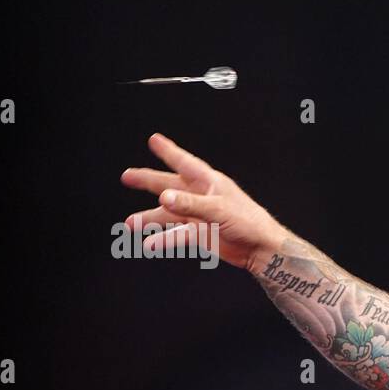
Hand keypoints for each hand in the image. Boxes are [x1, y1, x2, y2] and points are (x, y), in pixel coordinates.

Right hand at [120, 133, 290, 271]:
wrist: (261, 249)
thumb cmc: (249, 223)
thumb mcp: (218, 209)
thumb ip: (190, 203)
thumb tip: (164, 197)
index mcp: (209, 183)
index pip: (185, 162)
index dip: (169, 151)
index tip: (154, 140)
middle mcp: (201, 196)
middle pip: (169, 185)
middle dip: (148, 181)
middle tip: (127, 176)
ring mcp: (199, 216)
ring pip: (168, 214)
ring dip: (149, 218)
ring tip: (130, 223)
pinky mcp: (200, 234)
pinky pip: (176, 235)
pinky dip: (164, 239)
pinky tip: (150, 244)